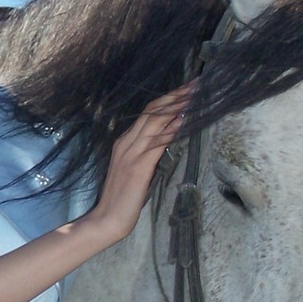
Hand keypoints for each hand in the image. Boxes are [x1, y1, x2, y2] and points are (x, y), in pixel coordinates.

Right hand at [84, 85, 190, 245]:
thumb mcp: (133, 168)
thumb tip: (167, 140)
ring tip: (194, 95)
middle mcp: (127, 142)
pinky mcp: (139, 166)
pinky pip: (158, 142)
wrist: (108, 218)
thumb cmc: (122, 197)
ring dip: (177, 106)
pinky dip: (172, 128)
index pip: (147, 113)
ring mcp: (132, 153)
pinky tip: (184, 119)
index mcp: (124, 142)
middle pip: (152, 110)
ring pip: (155, 120)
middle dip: (175, 95)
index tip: (185, 89)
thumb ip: (145, 153)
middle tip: (195, 83)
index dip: (167, 99)